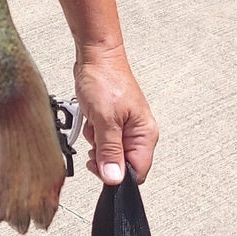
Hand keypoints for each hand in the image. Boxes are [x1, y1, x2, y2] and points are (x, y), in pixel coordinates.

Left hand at [74, 44, 158, 184]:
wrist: (95, 56)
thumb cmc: (105, 79)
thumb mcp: (105, 119)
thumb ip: (109, 150)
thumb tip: (114, 179)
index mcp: (145, 134)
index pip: (137, 172)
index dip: (118, 176)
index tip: (100, 168)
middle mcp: (138, 133)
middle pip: (122, 164)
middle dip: (104, 156)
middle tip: (95, 141)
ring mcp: (125, 127)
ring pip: (109, 152)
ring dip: (96, 143)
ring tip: (94, 124)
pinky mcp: (112, 121)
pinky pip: (102, 139)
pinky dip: (93, 133)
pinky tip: (91, 119)